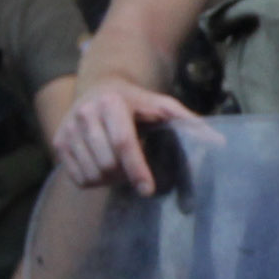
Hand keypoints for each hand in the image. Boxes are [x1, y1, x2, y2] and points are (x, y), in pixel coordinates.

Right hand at [54, 79, 201, 195]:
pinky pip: (78, 179)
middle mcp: (85, 113)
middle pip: (107, 163)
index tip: (148, 190)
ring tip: (122, 167)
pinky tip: (105, 167)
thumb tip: (220, 142)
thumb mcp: (163, 106)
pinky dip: (94, 182)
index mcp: (111, 103)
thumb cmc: (137, 102)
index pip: (124, 143)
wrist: (101, 88)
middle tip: (138, 173)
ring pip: (92, 174)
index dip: (137, 169)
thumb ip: (189, 122)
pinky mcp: (58, 142)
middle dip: (126, 175)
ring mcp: (68, 129)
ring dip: (111, 180)